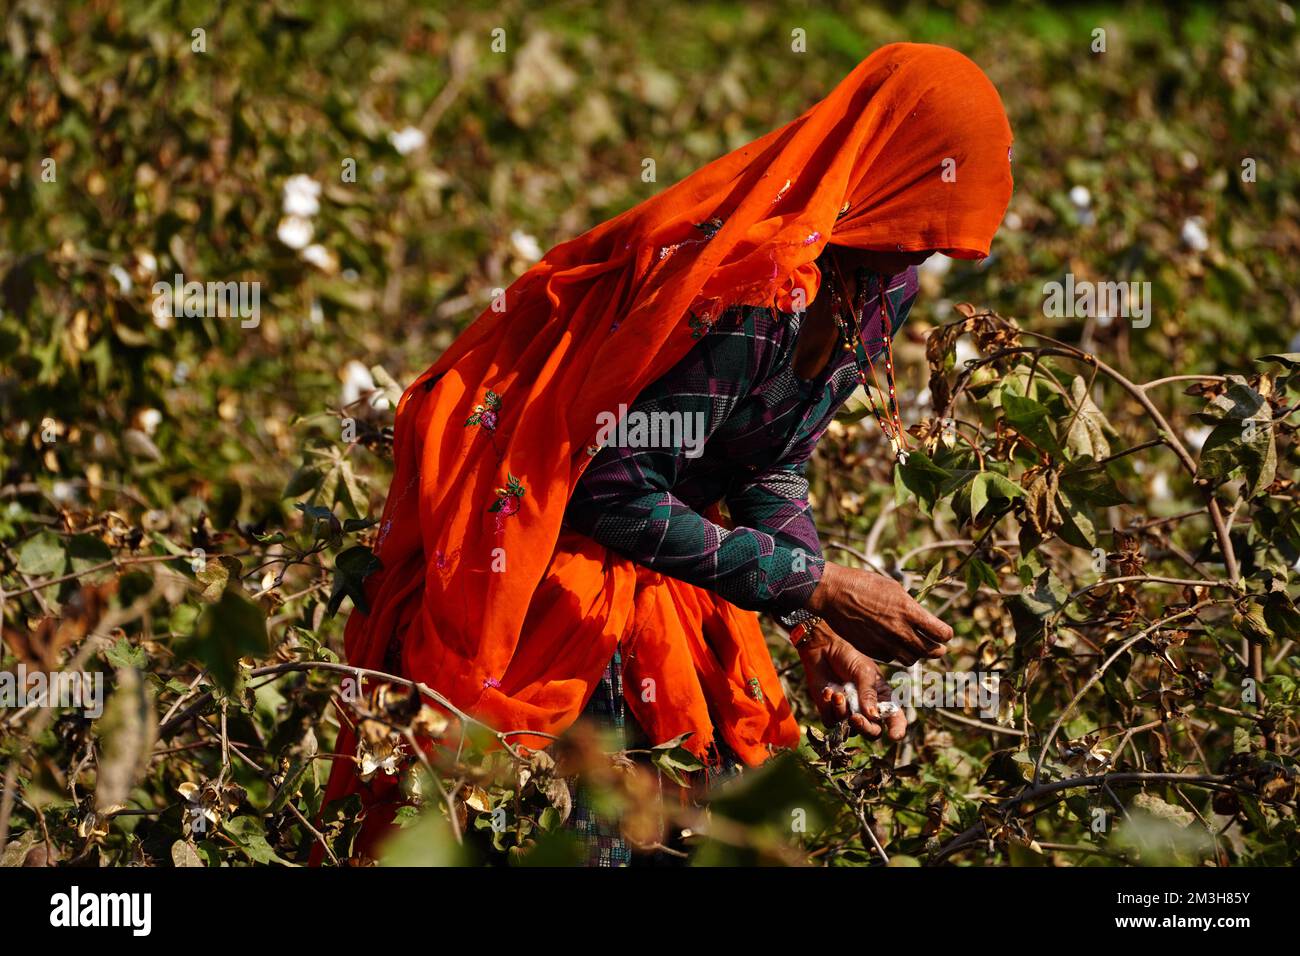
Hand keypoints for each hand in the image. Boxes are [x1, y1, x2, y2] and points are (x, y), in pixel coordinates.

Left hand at [798, 623, 905, 739]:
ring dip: (843, 713)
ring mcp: (848, 712)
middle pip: (872, 731)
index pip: (894, 718)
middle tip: (855, 718)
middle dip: (865, 727)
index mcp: (882, 698)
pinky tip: (827, 692)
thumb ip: (869, 693)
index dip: (897, 729)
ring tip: (838, 694)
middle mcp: (867, 709)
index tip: (895, 735)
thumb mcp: (864, 671)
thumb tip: (874, 716)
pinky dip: (829, 709)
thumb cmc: (849, 657)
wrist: (823, 650)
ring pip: (849, 729)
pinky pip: (831, 722)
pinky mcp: (830, 712)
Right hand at [807, 562, 952, 664]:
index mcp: (909, 611)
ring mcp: (885, 643)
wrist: (833, 593)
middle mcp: (899, 630)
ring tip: (914, 646)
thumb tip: (921, 618)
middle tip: (937, 646)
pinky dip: (895, 653)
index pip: (941, 634)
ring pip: (911, 660)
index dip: (945, 634)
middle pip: (931, 651)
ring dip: (916, 654)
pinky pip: (891, 658)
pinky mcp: (871, 650)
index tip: (943, 632)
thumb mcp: (894, 588)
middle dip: (937, 649)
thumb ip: (910, 606)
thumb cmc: (863, 584)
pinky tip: (891, 643)